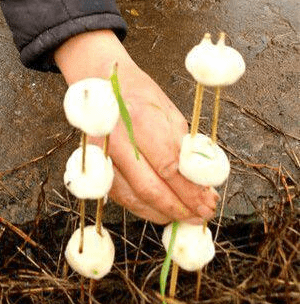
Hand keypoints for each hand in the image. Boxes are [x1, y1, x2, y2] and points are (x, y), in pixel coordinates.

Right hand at [55, 30, 218, 223]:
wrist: (102, 86)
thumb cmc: (140, 97)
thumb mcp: (171, 114)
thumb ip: (185, 150)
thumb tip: (203, 184)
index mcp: (140, 119)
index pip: (169, 167)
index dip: (190, 191)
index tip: (209, 202)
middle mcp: (116, 139)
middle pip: (149, 187)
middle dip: (178, 207)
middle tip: (200, 216)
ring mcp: (101, 154)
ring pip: (132, 197)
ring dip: (161, 213)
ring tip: (184, 217)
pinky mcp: (94, 166)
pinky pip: (120, 196)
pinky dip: (142, 208)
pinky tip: (161, 211)